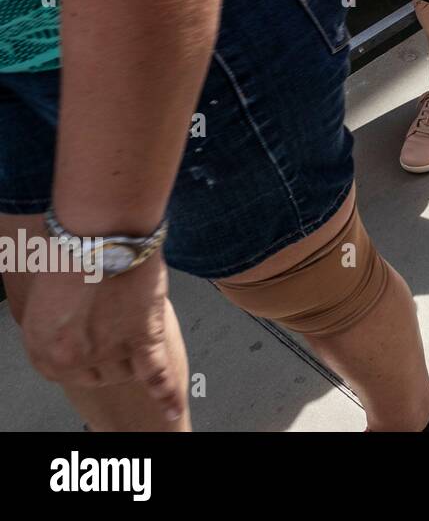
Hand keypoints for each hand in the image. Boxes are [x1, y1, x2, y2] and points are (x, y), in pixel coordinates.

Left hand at [21, 254, 184, 421]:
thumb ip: (57, 318)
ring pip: (125, 372)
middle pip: (97, 374)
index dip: (83, 354)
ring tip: (133, 330)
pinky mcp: (142, 340)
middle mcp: (72, 357)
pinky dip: (167, 395)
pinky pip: (156, 375)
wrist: (99, 231)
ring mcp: (108, 352)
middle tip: (114, 327)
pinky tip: (173, 411)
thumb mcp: (46, 291)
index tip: (91, 347)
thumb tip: (73, 324)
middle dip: (107, 354)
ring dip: (131, 357)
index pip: (66, 369)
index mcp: (41, 347)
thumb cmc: (72, 249)